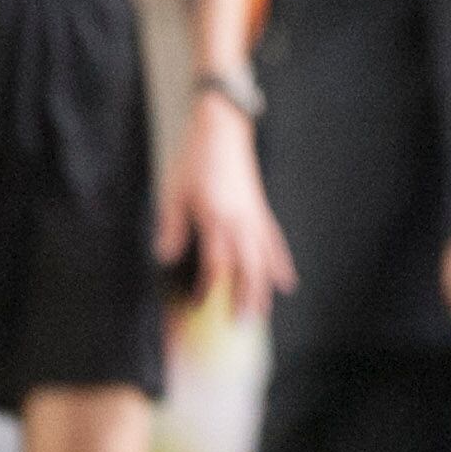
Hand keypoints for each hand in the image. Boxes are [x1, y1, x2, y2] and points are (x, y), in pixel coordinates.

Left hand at [163, 97, 295, 320]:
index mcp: (216, 217)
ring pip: (264, 260)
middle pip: (247, 269)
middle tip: (239, 323)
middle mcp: (240, 221)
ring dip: (263, 288)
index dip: (208, 289)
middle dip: (244, 298)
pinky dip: (280, 264)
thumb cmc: (194, 157)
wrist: (222, 128)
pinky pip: (274, 243)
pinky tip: (286, 281)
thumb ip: (172, 226)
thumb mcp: (173, 191)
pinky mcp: (260, 210)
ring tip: (262, 313)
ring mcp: (254, 216)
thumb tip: (164, 257)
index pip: (216, 264)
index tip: (197, 305)